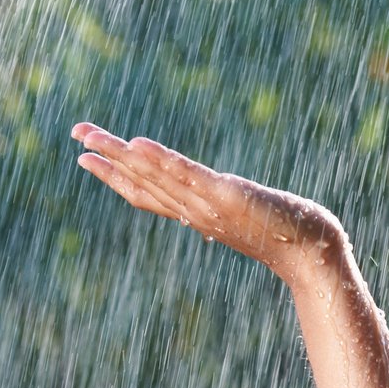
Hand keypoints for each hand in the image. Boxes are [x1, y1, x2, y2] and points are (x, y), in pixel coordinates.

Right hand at [71, 122, 346, 275]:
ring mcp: (208, 205)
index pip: (144, 194)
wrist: (312, 253)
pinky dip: (162, 162)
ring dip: (122, 156)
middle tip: (76, 134)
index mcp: (194, 215)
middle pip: (141, 183)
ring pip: (156, 178)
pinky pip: (188, 177)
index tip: (84, 157)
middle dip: (107, 159)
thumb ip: (221, 208)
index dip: (113, 176)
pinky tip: (138, 144)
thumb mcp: (243, 218)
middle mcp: (194, 212)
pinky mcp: (227, 197)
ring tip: (93, 136)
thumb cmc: (283, 234)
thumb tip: (215, 197)